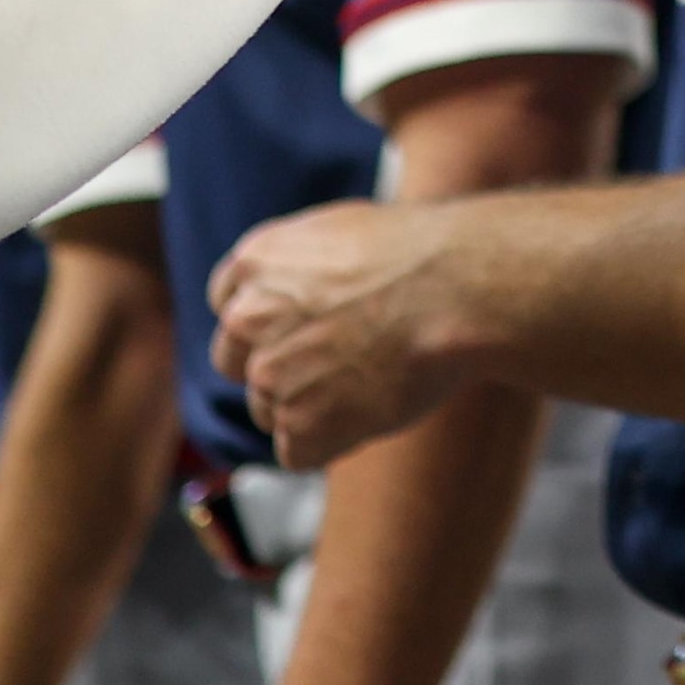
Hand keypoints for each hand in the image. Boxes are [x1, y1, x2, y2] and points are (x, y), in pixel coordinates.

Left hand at [205, 201, 468, 469]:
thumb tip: (300, 295)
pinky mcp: (299, 424)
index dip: (268, 327)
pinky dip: (330, 443)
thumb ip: (300, 268)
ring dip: (308, 408)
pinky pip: (297, 451)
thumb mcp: (340, 232)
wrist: (455, 291)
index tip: (299, 333)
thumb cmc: (420, 257)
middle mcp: (249, 316)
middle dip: (277, 368)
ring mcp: (270, 373)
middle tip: (334, 366)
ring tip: (368, 384)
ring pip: (269, 409)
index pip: (230, 310)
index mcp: (256, 261)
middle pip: (237, 363)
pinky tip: (369, 412)